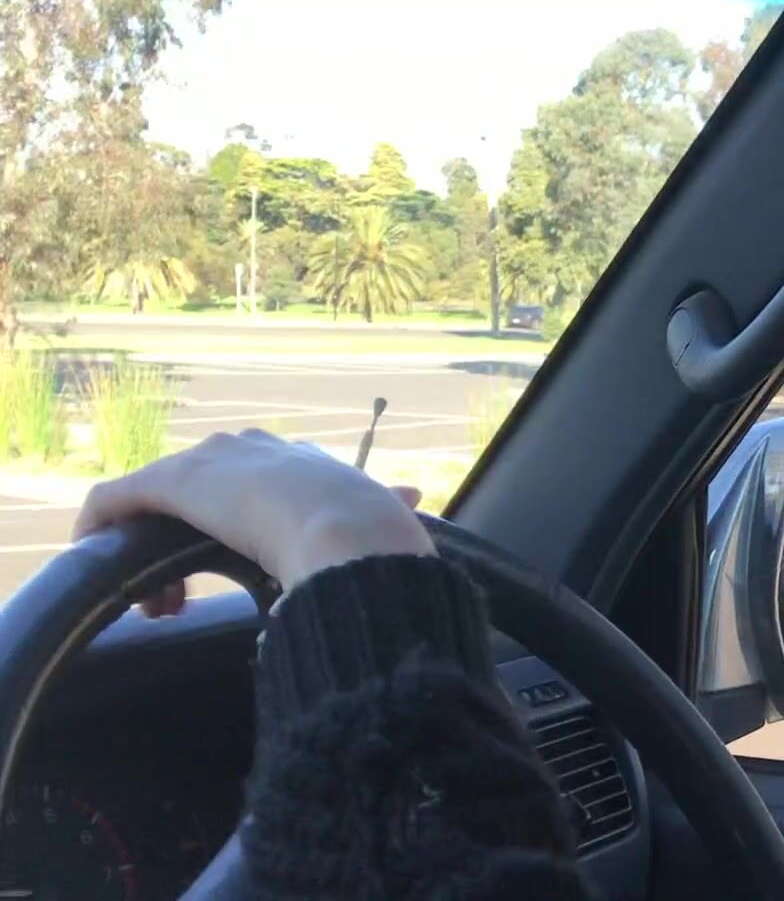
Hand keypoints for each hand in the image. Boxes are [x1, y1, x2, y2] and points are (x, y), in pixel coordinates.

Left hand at [71, 430, 434, 615]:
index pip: (258, 485)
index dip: (245, 528)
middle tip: (190, 601)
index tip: (248, 573)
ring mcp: (210, 461)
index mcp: (303, 464)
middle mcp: (253, 450)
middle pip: (200, 492)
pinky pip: (113, 500)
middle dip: (189, 543)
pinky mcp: (171, 482)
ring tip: (164, 607)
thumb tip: (411, 497)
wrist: (352, 529)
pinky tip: (102, 567)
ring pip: (157, 501)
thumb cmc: (375, 536)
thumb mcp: (383, 521)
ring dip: (150, 552)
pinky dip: (99, 530)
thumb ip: (386, 514)